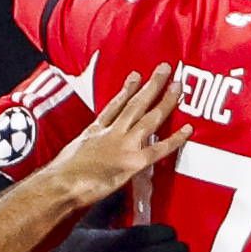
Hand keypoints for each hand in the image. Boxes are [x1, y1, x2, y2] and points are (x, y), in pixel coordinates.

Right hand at [41, 65, 187, 215]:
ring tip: (178, 86)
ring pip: (149, 118)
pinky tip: (188, 129)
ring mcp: (124, 145)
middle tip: (165, 68)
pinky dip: (174, 139)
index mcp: (96, 130)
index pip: (115, 105)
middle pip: (135, 104)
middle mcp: (112, 132)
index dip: (127, 89)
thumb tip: (92, 142)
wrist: (62, 183)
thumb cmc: (62, 173)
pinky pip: (159, 148)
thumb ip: (87, 143)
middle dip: (151, 85)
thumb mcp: (73, 150)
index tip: (136, 76)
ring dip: (165, 100)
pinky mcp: (133, 161)